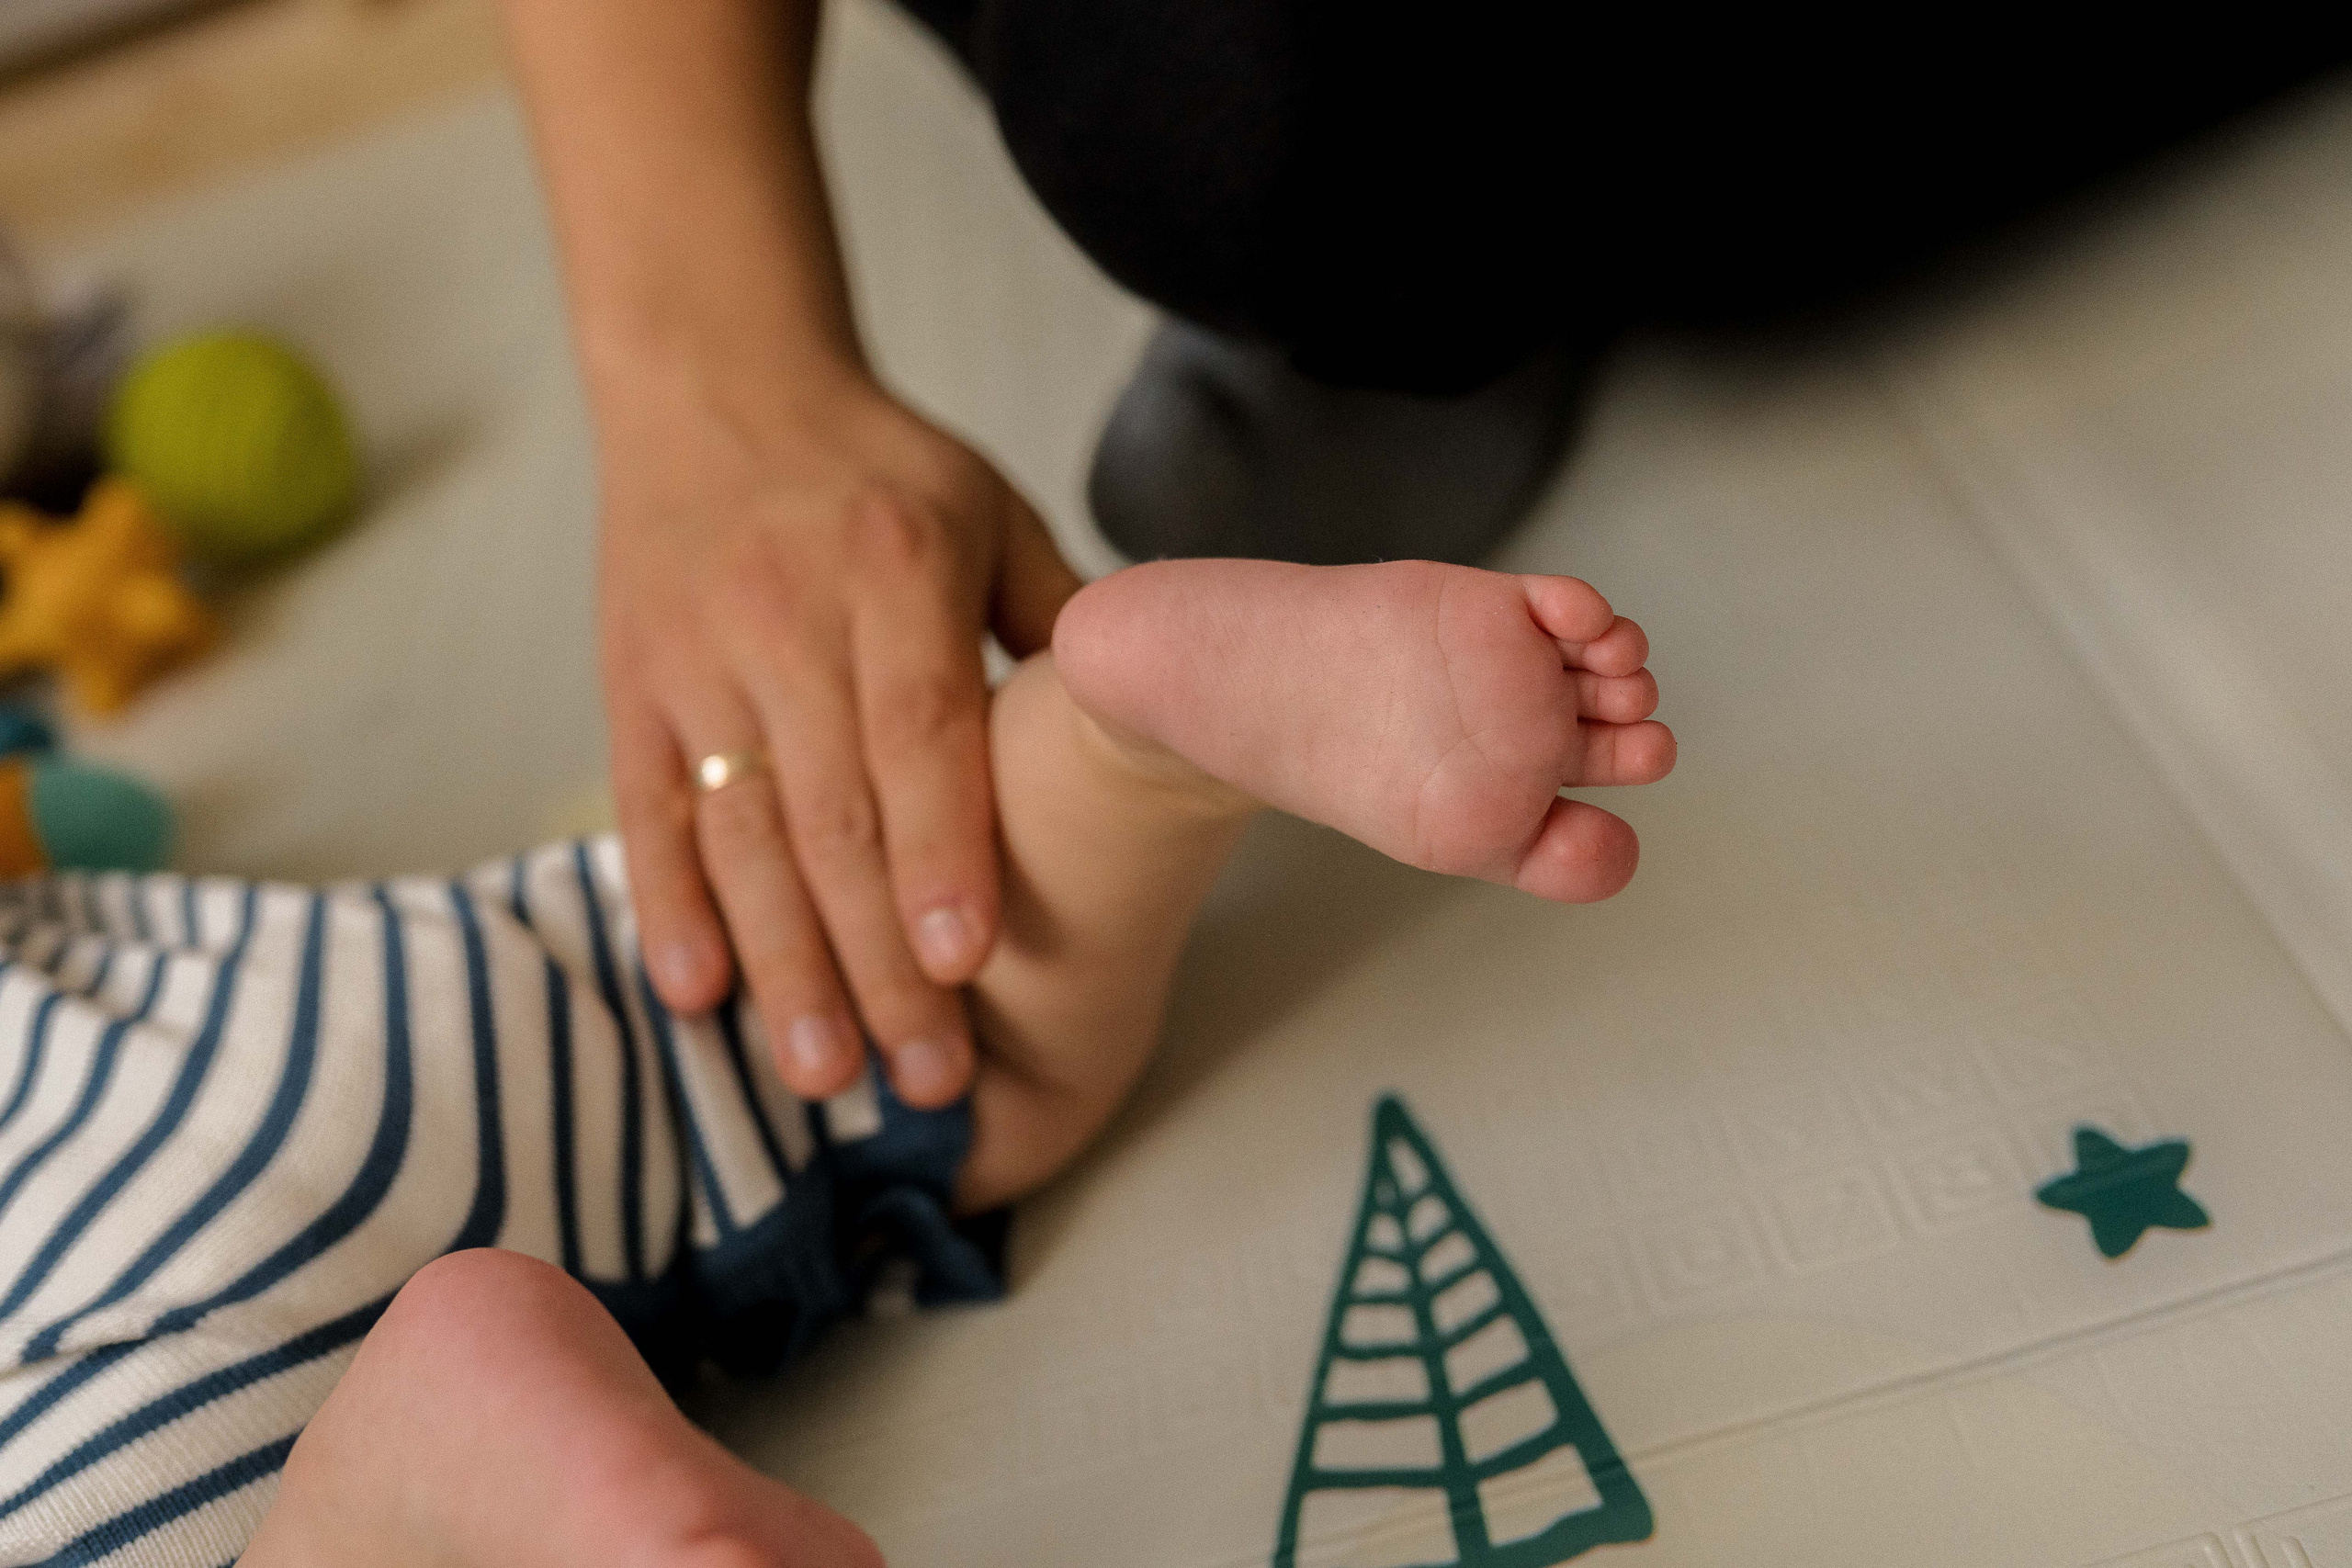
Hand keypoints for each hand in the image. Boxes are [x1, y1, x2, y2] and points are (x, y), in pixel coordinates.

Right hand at [598, 358, 1078, 1107]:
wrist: (713, 386)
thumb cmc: (879, 471)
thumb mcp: (989, 511)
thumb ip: (1060, 622)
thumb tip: (1155, 721)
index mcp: (894, 571)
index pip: (918, 731)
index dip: (940, 851)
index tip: (965, 963)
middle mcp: (786, 618)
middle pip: (832, 815)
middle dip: (877, 959)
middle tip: (925, 1078)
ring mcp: (697, 658)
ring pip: (738, 836)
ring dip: (780, 966)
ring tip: (822, 1076)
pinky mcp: (632, 686)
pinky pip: (645, 813)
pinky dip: (669, 910)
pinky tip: (699, 1000)